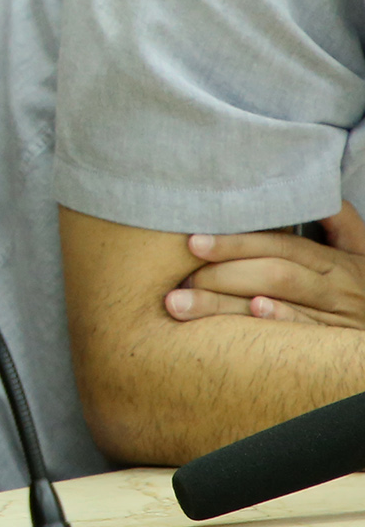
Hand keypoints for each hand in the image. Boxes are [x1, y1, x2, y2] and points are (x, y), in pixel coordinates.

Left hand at [165, 203, 364, 327]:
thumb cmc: (364, 284)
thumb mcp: (359, 250)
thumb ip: (337, 219)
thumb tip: (307, 182)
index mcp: (334, 261)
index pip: (281, 246)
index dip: (237, 242)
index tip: (193, 242)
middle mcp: (334, 288)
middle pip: (275, 273)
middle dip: (222, 273)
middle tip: (180, 277)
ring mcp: (335, 318)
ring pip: (278, 303)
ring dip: (225, 304)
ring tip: (181, 303)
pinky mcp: (331, 345)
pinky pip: (303, 334)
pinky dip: (278, 322)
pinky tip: (250, 313)